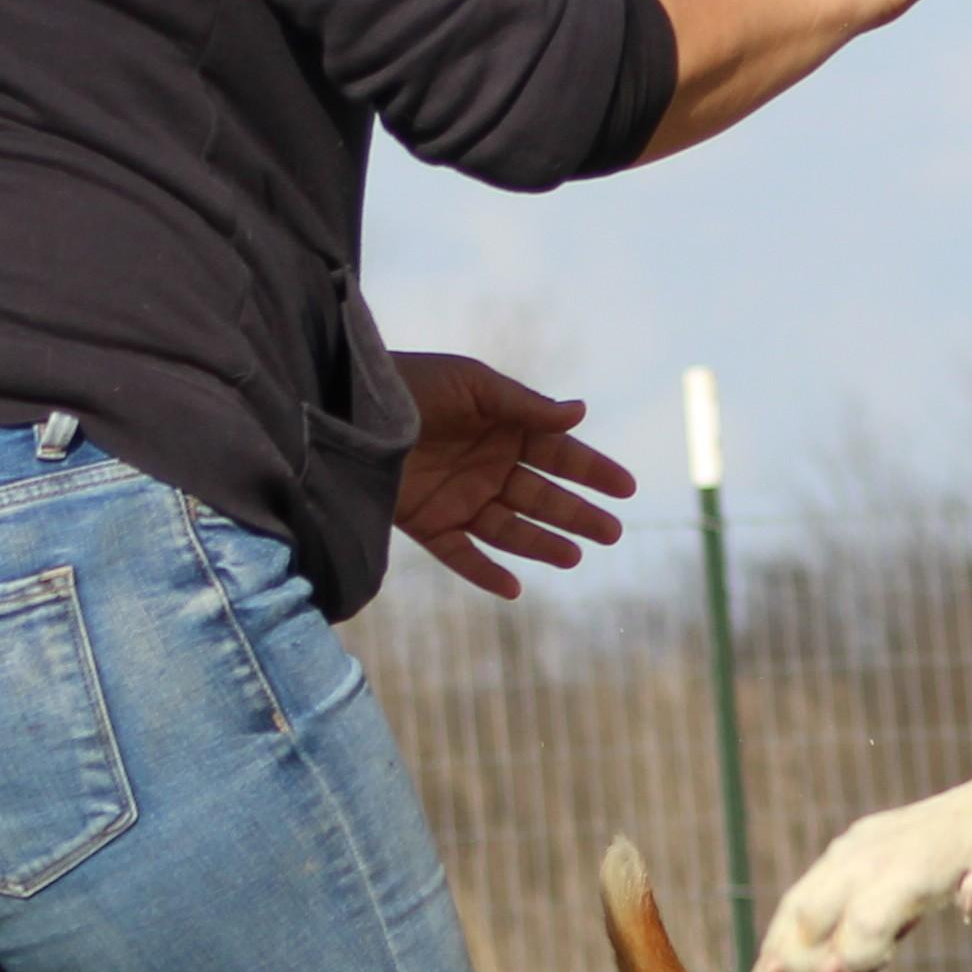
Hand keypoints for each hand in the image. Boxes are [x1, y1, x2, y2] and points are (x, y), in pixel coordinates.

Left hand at [392, 353, 636, 599]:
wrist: (345, 405)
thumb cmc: (411, 382)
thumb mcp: (472, 385)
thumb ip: (524, 405)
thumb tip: (581, 414)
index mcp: (502, 429)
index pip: (558, 454)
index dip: (592, 470)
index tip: (625, 488)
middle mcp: (486, 467)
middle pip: (541, 496)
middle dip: (577, 514)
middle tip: (611, 532)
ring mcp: (458, 497)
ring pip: (510, 529)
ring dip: (542, 543)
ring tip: (574, 556)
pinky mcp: (427, 523)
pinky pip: (462, 554)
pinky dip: (485, 572)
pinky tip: (514, 588)